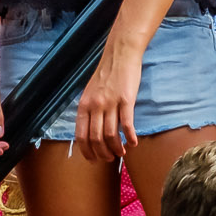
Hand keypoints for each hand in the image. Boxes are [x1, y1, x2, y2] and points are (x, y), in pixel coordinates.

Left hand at [76, 41, 143, 161]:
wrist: (120, 54)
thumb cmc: (106, 74)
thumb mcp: (91, 93)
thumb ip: (90, 111)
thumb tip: (91, 131)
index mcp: (84, 105)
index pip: (82, 136)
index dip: (87, 152)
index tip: (94, 160)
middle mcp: (95, 106)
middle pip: (96, 139)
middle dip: (103, 153)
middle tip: (111, 158)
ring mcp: (110, 103)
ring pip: (111, 134)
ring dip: (117, 148)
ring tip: (122, 153)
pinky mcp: (126, 100)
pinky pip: (127, 124)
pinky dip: (130, 137)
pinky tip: (134, 143)